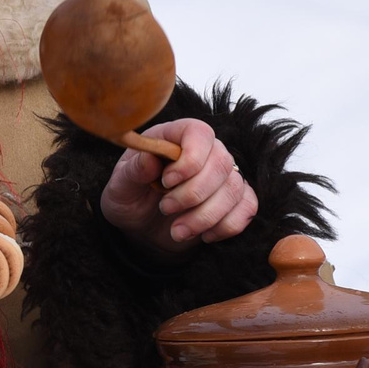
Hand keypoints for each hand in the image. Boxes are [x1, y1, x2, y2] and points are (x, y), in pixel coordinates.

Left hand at [99, 118, 256, 253]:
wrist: (143, 227)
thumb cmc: (131, 198)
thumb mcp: (120, 187)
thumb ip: (132, 171)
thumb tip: (150, 160)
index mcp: (174, 137)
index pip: (198, 132)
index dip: (190, 157)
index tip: (167, 181)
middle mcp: (205, 151)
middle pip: (220, 163)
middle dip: (193, 194)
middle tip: (165, 208)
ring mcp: (223, 175)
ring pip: (234, 189)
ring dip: (205, 215)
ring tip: (176, 231)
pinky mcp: (236, 199)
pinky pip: (248, 207)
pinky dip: (226, 225)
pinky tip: (203, 235)